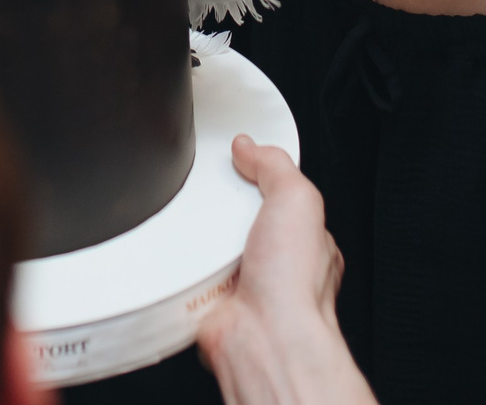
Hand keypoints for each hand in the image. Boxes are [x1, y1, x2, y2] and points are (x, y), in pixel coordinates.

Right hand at [196, 137, 374, 404]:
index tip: (239, 161)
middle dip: (224, 209)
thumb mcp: (296, 199)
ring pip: (212, 248)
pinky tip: (181, 258)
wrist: (265, 339)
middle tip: (211, 197)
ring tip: (192, 225)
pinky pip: (187, 274)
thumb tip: (250, 146)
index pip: (282, 198)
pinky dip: (179, 266)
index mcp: (305, 243)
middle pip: (241, 221)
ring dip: (199, 239)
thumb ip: (275, 166)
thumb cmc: (294, 284)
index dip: (261, 178)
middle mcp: (277, 268)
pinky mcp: (211, 303)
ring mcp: (244, 287)